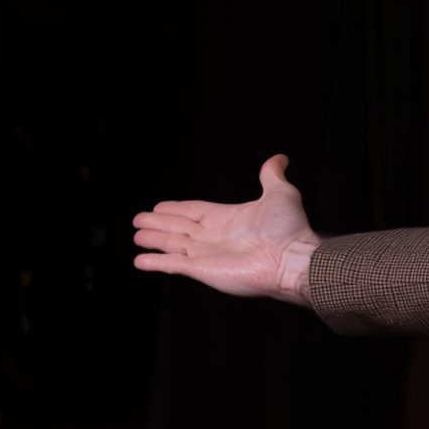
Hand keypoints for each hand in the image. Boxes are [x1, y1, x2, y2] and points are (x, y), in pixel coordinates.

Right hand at [132, 154, 317, 302]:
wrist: (292, 258)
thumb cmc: (288, 229)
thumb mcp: (280, 193)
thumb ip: (272, 175)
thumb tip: (279, 158)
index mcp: (227, 218)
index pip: (194, 211)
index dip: (176, 209)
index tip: (159, 206)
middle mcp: (214, 237)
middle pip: (178, 227)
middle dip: (158, 223)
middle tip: (138, 220)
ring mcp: (206, 254)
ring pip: (171, 244)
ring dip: (153, 240)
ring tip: (137, 235)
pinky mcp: (201, 270)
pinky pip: (172, 265)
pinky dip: (155, 263)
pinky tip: (139, 261)